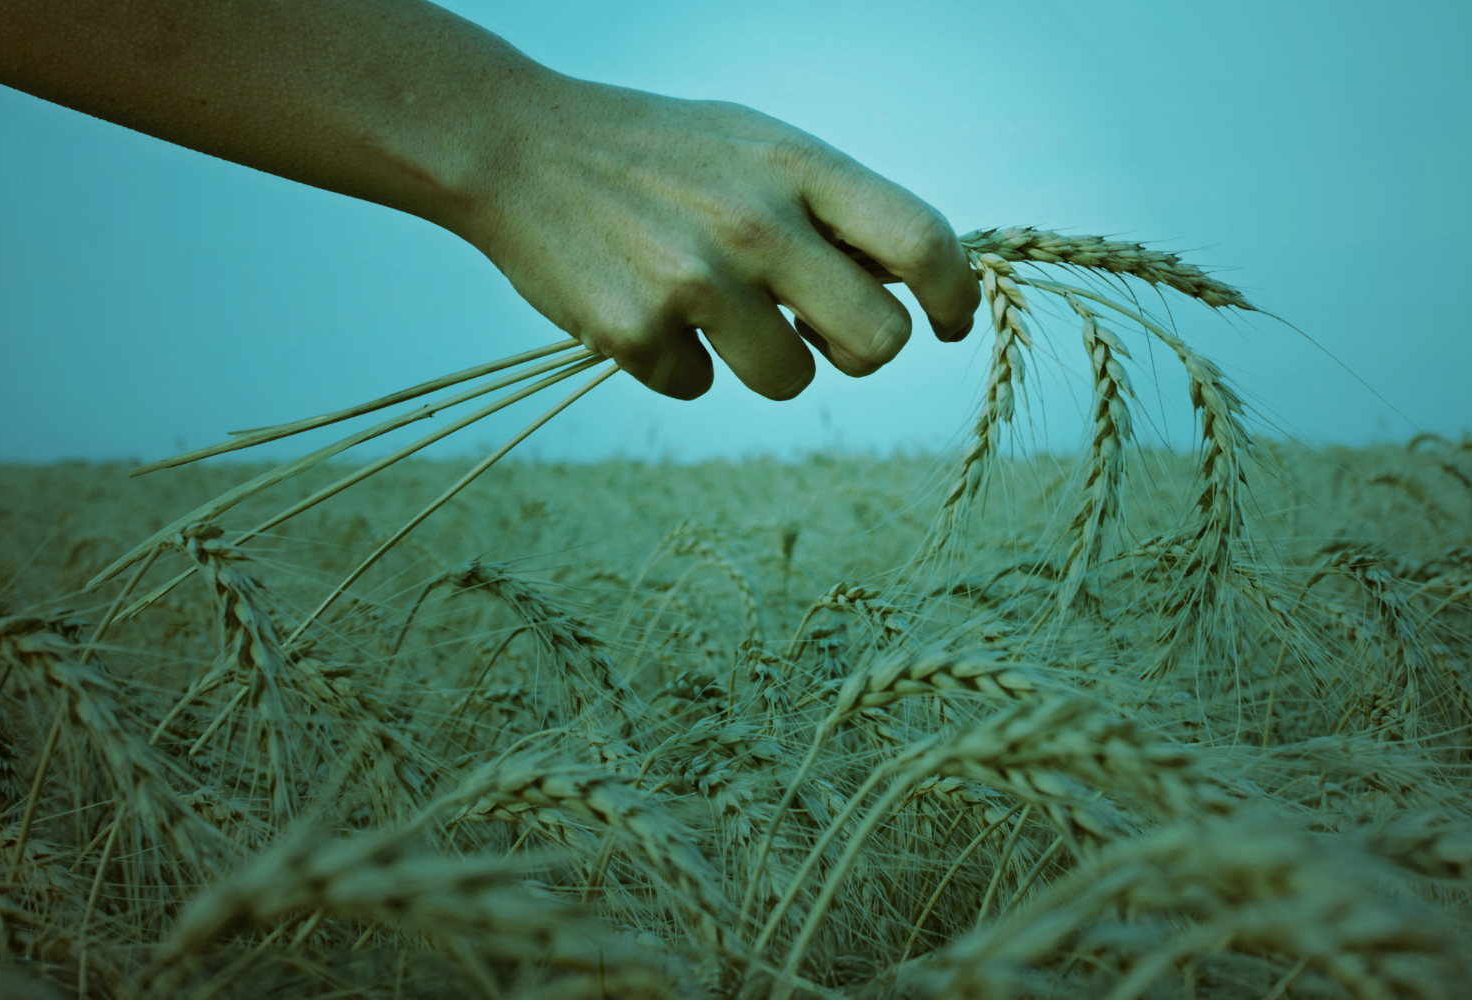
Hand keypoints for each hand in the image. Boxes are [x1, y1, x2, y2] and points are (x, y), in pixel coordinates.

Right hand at [460, 75, 979, 399]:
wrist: (516, 146)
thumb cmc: (655, 151)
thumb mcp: (755, 145)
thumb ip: (830, 207)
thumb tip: (905, 285)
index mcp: (797, 166)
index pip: (920, 241)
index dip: (955, 295)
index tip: (950, 321)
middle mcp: (757, 223)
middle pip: (878, 341)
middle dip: (859, 351)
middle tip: (821, 333)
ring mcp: (695, 282)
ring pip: (790, 380)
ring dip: (765, 362)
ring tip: (713, 310)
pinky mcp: (636, 333)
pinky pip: (697, 388)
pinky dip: (677, 363)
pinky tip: (643, 307)